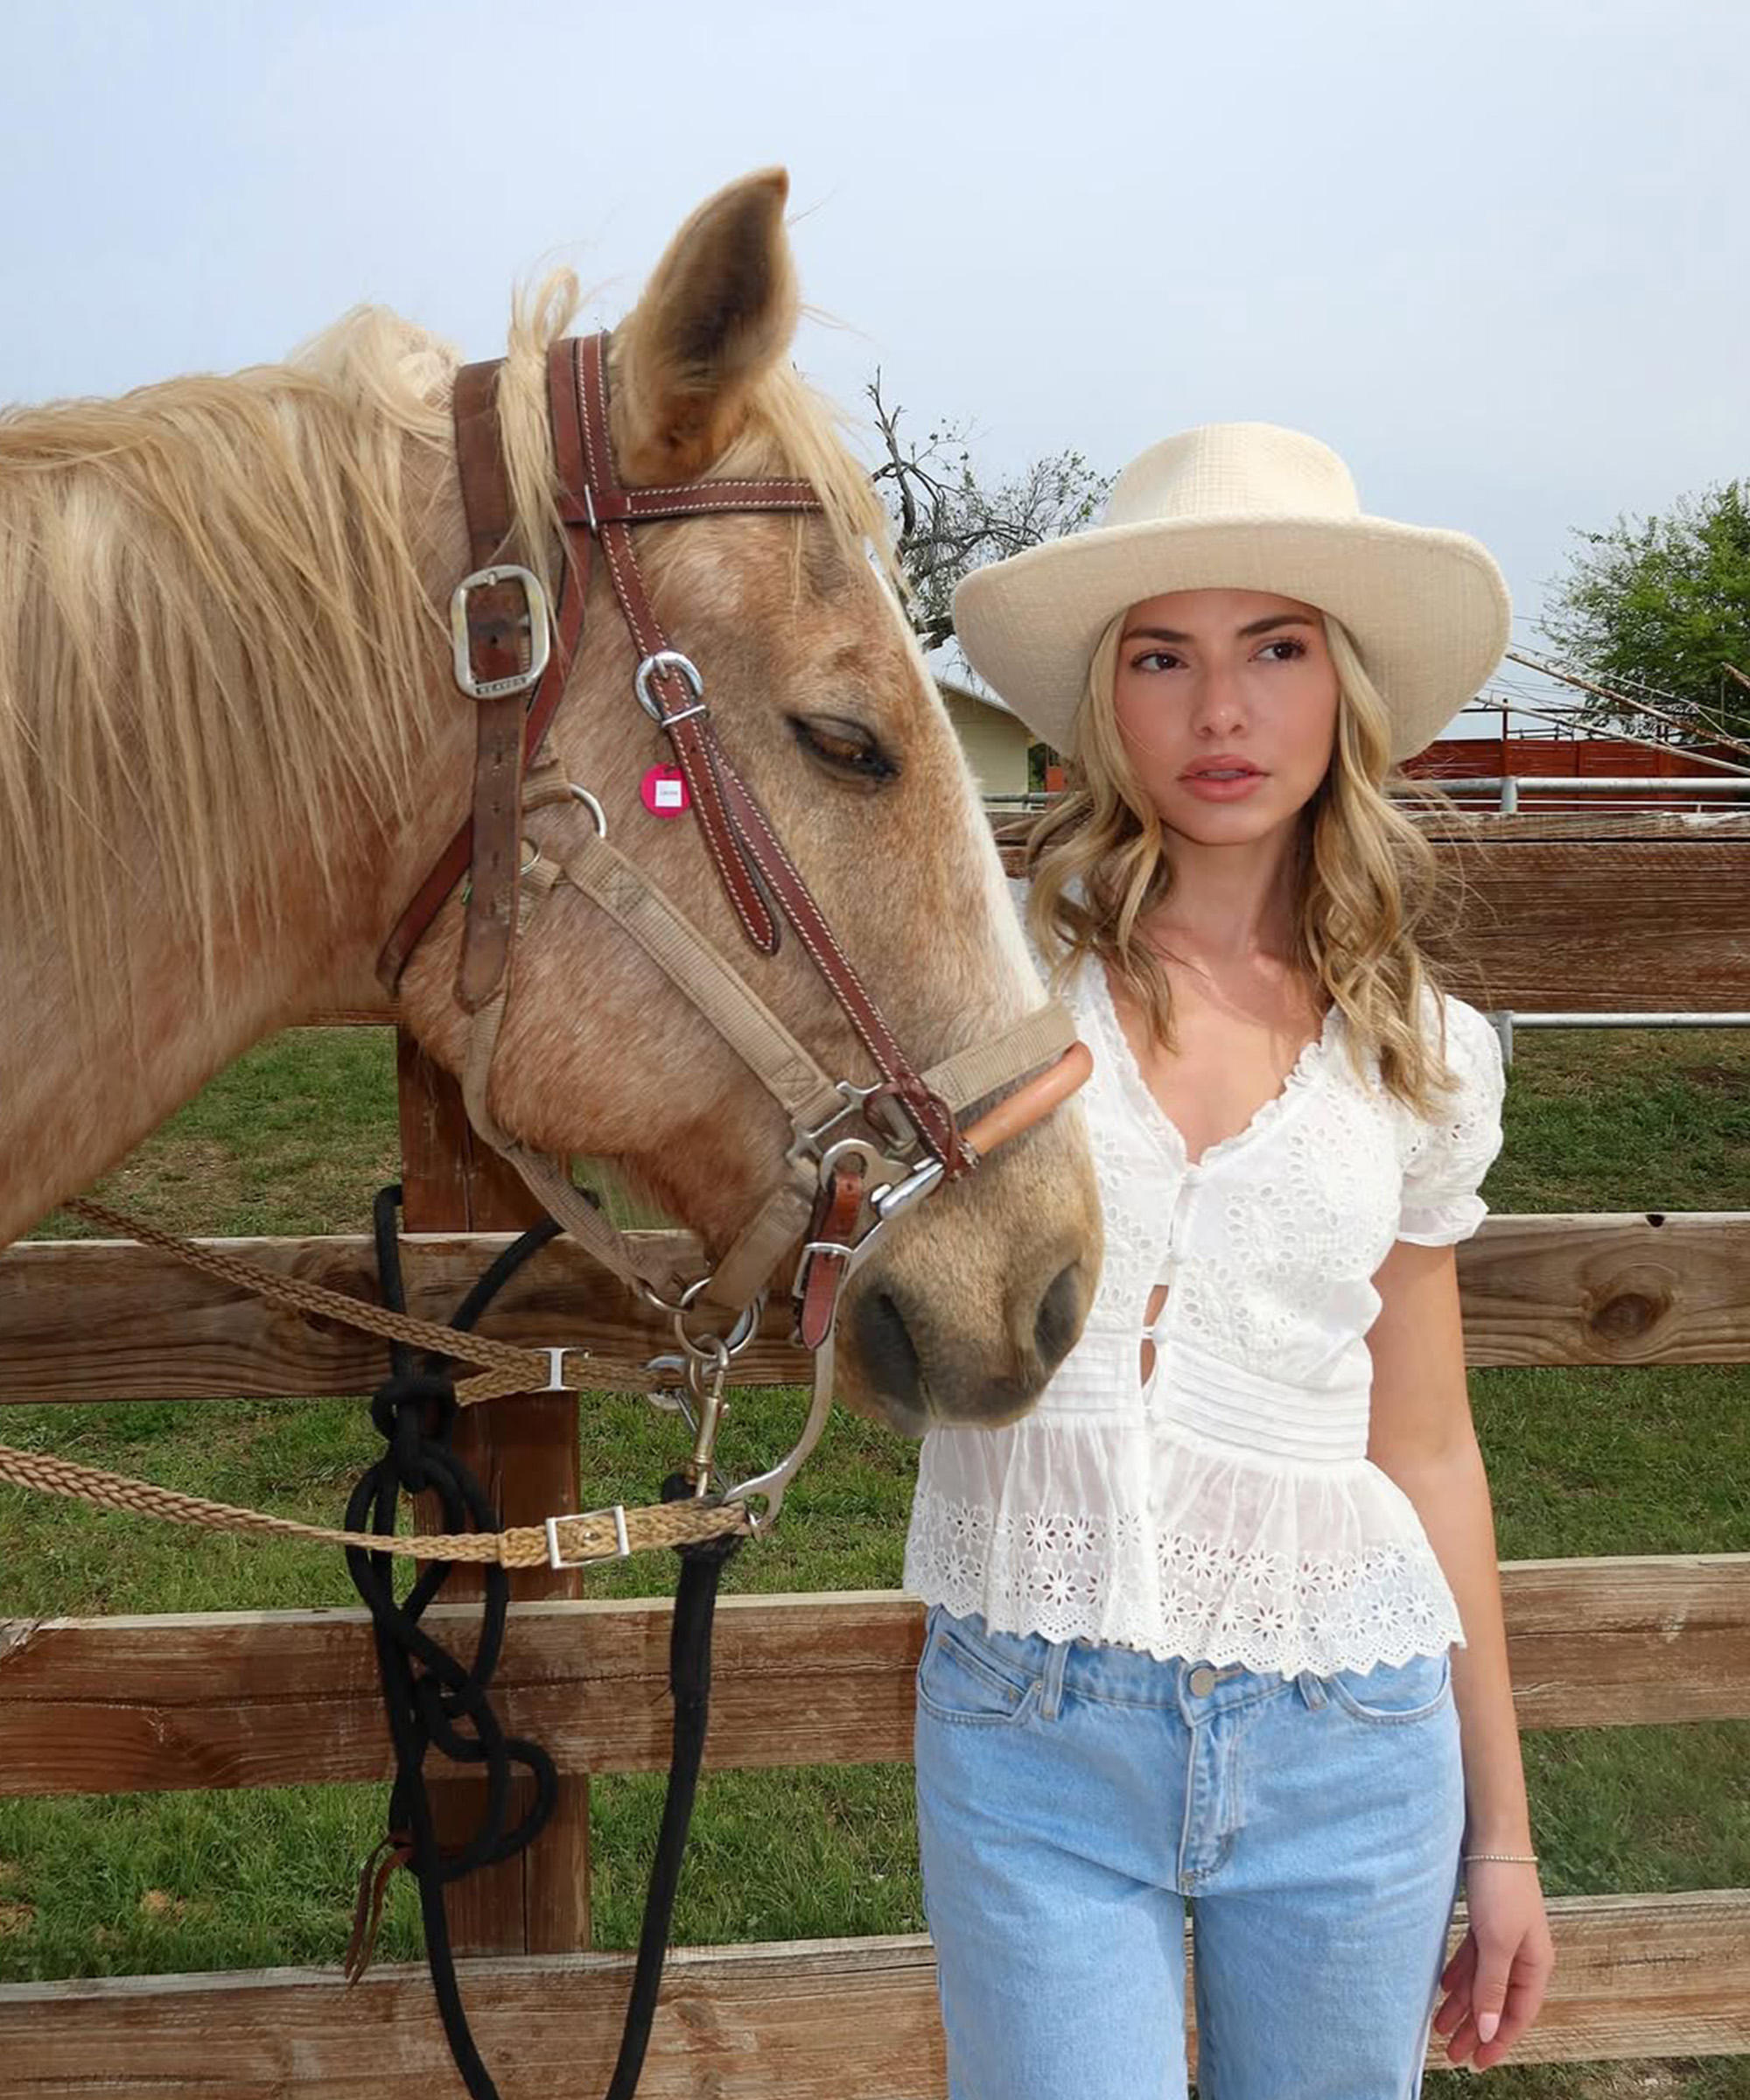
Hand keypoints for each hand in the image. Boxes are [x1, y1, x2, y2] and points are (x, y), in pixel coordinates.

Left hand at [1431, 1861, 1555, 2069]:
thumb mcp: (1496, 1942)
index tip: (1476, 2063)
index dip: (1498, 2041)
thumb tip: (1490, 2032)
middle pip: (1497, 2002)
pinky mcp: (1485, 1920)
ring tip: (1439, 2027)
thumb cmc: (1501, 1887)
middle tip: (1450, 2053)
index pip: (1518, 2015)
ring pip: (1481, 1981)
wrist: (1491, 1834)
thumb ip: (1492, 1988)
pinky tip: (1442, 1989)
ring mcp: (1503, 1936)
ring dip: (1462, 2005)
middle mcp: (1522, 1954)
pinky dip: (1459, 1976)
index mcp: (1535, 1964)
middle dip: (1475, 2029)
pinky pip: (1472, 1958)